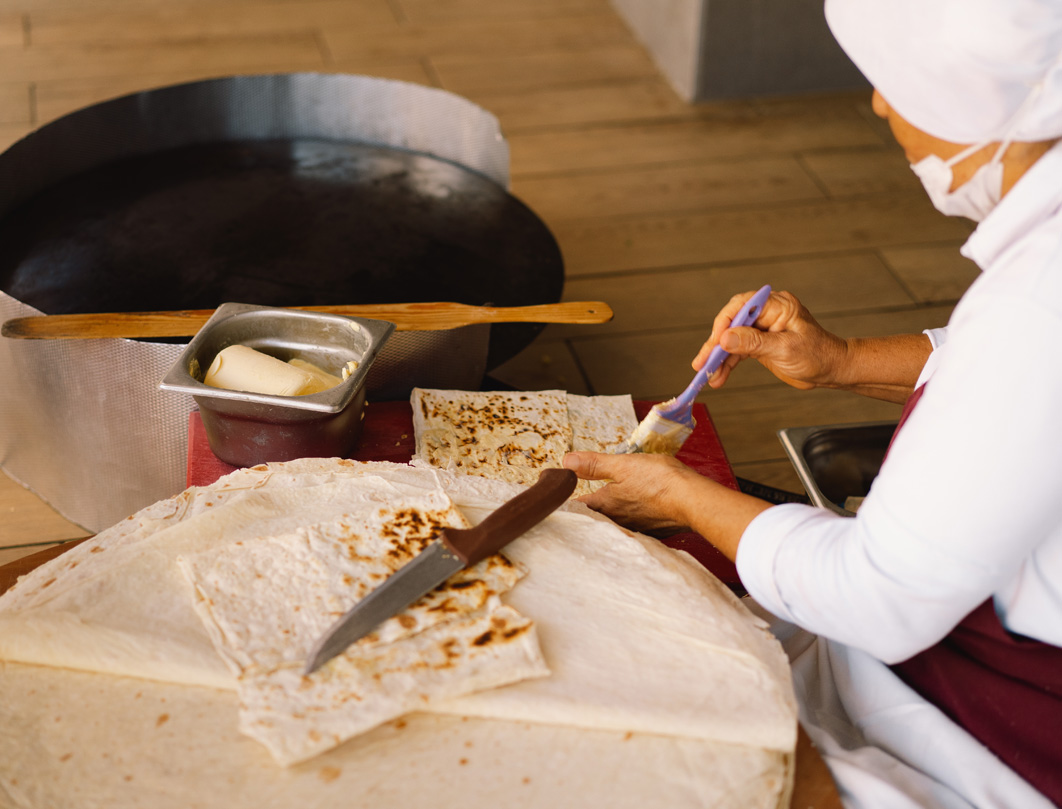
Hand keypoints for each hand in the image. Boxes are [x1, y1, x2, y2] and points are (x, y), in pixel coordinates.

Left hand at [562, 451, 698, 534]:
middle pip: (595, 517)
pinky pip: (635, 526)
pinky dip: (633, 518)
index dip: (568, 500)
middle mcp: (616, 521)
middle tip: (583, 501)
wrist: (693, 501)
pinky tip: (638, 510)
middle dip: (589, 509)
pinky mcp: (653, 531)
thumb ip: (593, 464)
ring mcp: (635, 528)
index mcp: (604, 505)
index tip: (562, 497)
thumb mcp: (622, 464)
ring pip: (615, 522)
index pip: (577, 506)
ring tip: (610, 505)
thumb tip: (566, 463)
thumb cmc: (659, 480)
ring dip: (611, 514)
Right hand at [694, 290, 847, 390]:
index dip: (724, 324)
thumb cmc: (818, 355)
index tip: (714, 343)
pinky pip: (738, 351)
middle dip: (716, 344)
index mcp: (777, 305)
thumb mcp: (785, 349)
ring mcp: (762, 328)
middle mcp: (767, 313)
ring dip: (719, 358)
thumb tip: (725, 338)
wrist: (831, 370)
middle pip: (732, 323)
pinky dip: (728, 364)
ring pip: (732, 340)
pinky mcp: (759, 343)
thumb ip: (753, 342)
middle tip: (702, 362)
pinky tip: (719, 376)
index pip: (741, 306)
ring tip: (709, 376)